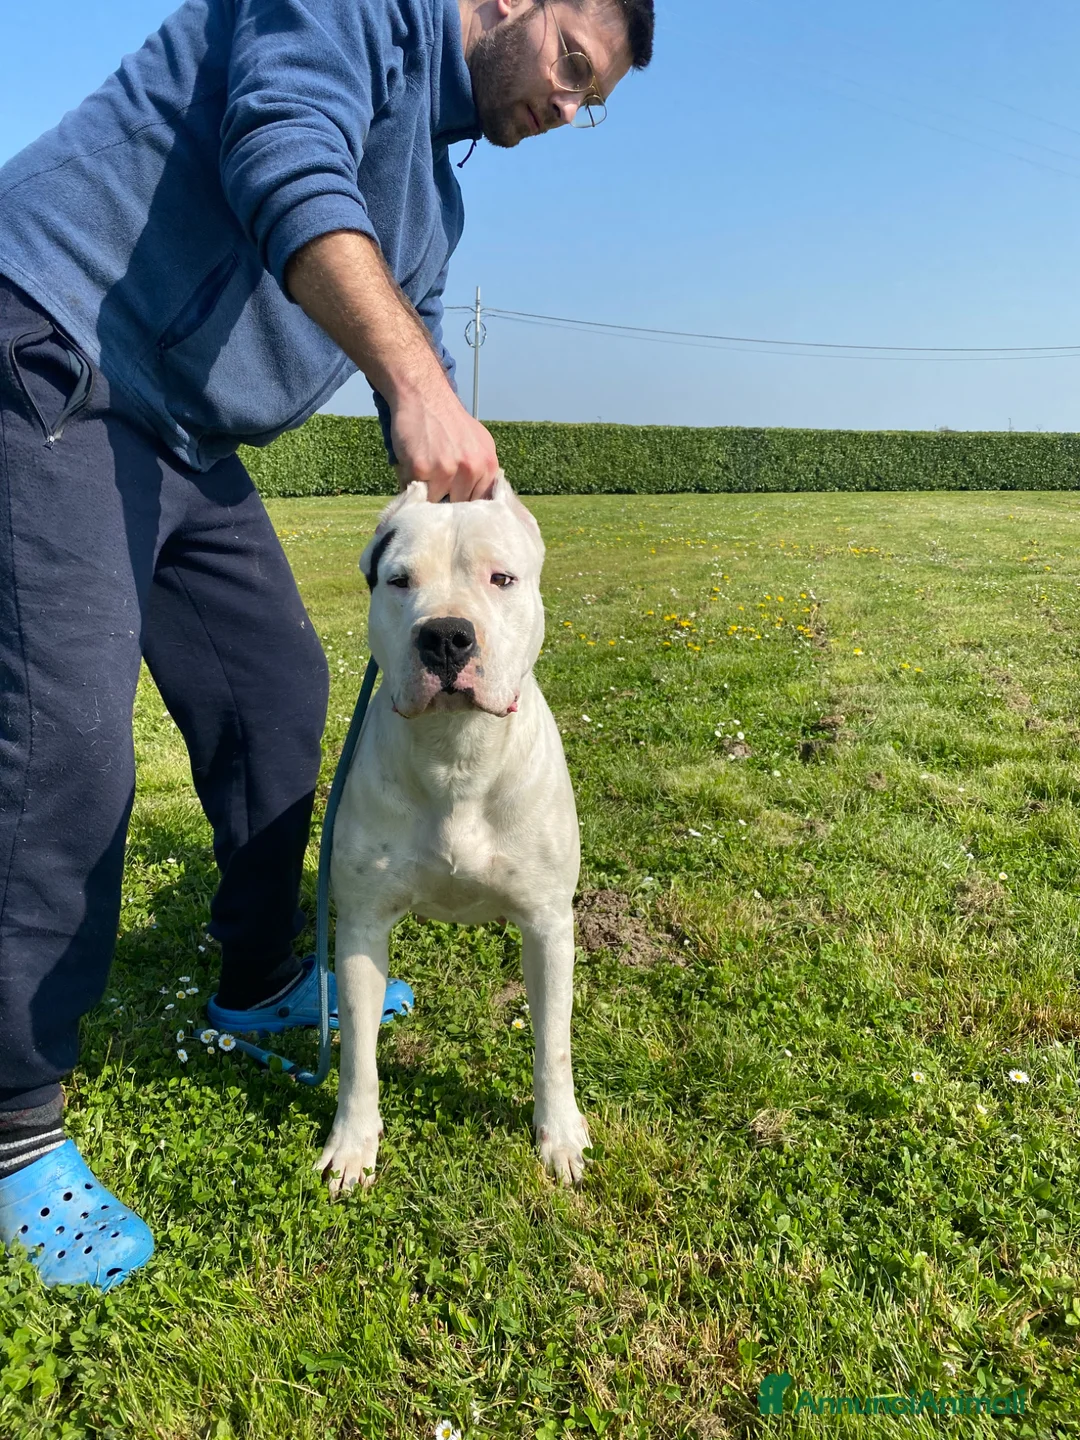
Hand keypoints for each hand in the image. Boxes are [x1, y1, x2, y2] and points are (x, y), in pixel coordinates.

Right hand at [391, 384, 499, 501]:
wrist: (424, 395)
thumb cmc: (448, 420)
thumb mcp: (478, 443)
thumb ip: (481, 471)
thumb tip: (478, 501)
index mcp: (488, 465)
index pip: (479, 502)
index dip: (464, 500)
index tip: (453, 495)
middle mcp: (471, 469)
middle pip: (457, 504)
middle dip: (445, 496)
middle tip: (435, 477)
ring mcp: (446, 470)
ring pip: (435, 501)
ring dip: (426, 491)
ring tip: (423, 467)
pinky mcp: (421, 469)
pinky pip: (413, 491)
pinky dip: (408, 482)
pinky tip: (411, 463)